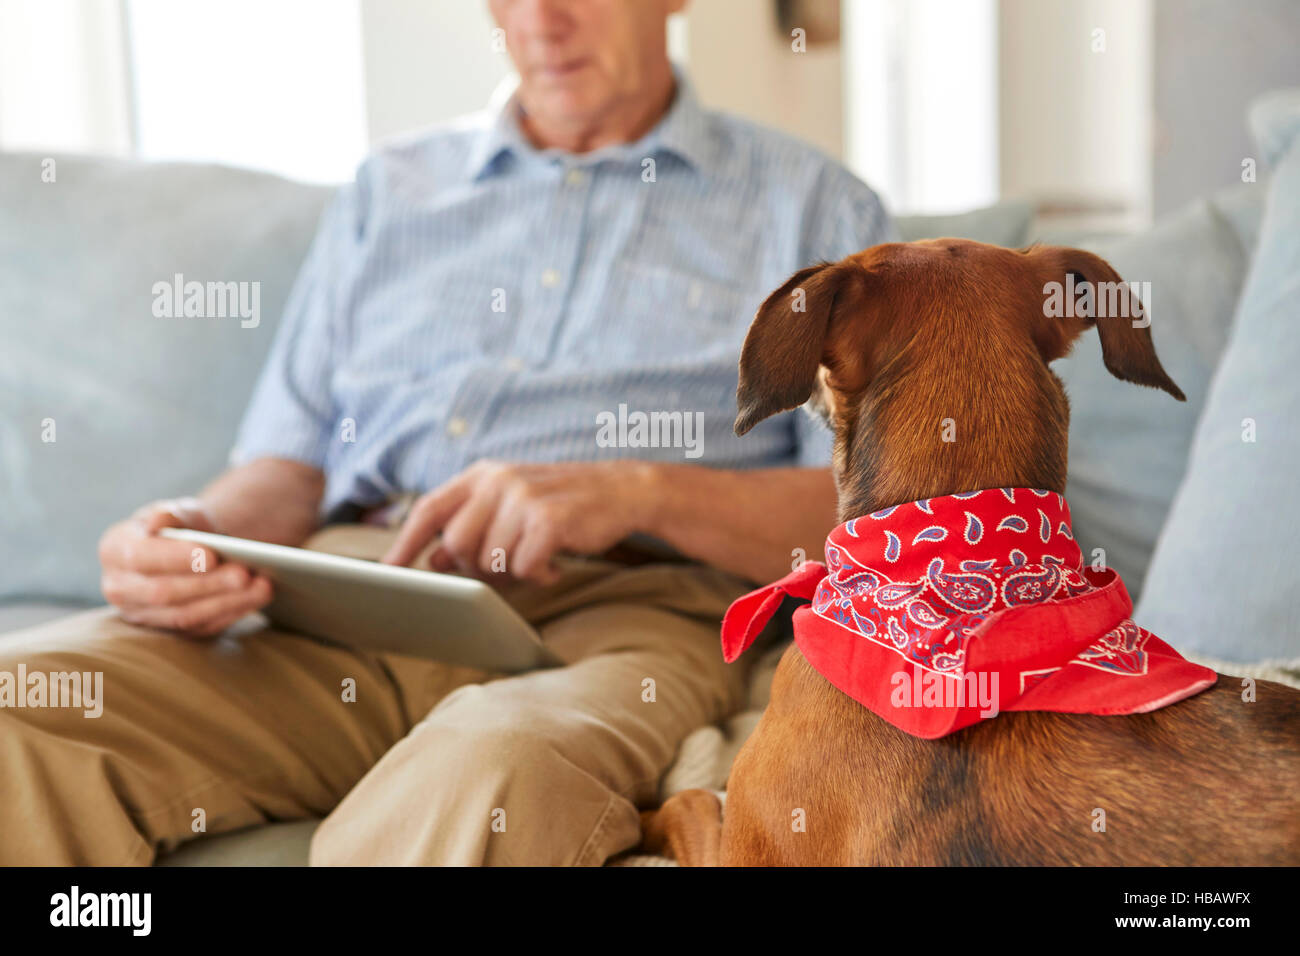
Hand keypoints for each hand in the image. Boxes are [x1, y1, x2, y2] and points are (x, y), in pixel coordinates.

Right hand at [98, 497, 272, 637]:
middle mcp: (119, 587)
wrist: (191, 551)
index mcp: (114, 550)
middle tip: (245, 573)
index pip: (140, 558)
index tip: (212, 555)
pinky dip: (233, 613)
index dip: (176, 558)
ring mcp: (142, 614)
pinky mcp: (168, 631)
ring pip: (185, 616)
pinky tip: (258, 597)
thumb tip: (159, 521)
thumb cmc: (181, 527)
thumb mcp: (178, 512)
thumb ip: (169, 513)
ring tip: (262, 586)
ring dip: (227, 602)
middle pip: (164, 592)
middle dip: (209, 584)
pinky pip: (201, 628)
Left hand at [382, 460, 658, 583]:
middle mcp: (498, 480)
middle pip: (456, 544)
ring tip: (538, 561)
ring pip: (490, 560)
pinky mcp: (547, 519)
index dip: (405, 542)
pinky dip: (539, 575)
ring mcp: (522, 497)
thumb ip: (472, 526)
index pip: (430, 509)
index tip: (387, 571)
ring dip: (513, 572)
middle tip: (507, 567)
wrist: (623, 491)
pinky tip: (554, 566)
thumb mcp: (511, 506)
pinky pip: (523, 566)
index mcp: (483, 475)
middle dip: (476, 567)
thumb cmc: (563, 505)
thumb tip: (433, 561)